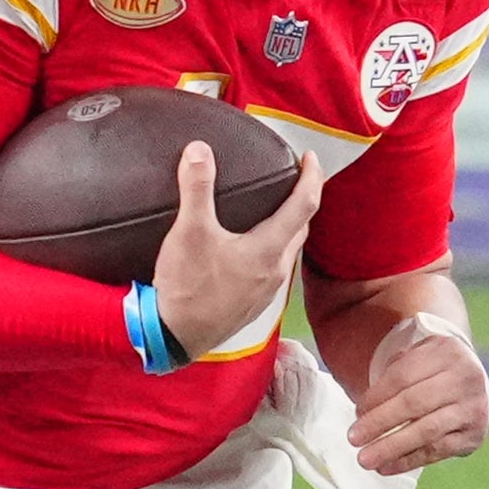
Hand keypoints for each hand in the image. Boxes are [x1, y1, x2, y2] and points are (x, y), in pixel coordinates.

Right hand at [156, 144, 322, 360]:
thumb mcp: (189, 232)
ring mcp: (267, 290)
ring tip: (275, 207)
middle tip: (293, 178)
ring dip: (288, 226)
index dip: (313, 177)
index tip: (311, 157)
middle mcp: (276, 271)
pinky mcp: (253, 303)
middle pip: (301, 228)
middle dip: (303, 200)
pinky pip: (274, 267)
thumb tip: (200, 150)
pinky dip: (272, 247)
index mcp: (269, 250)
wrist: (175, 337)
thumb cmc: (186, 287)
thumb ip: (197, 188)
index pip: (305, 205)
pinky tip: (251, 244)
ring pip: (288, 250)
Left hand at [348, 311, 488, 473]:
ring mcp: (472, 408)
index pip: (403, 377)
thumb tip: (365, 414)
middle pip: (414, 403)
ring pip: (427, 430)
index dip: (376, 397)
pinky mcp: (474, 435)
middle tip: (353, 438)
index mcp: (445, 352)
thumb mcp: (419, 357)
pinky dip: (409, 460)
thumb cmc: (436, 372)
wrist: (475, 383)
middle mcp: (464, 379)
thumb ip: (394, 374)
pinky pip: (437, 451)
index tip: (357, 413)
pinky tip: (387, 466)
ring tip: (366, 459)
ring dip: (392, 447)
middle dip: (380, 422)